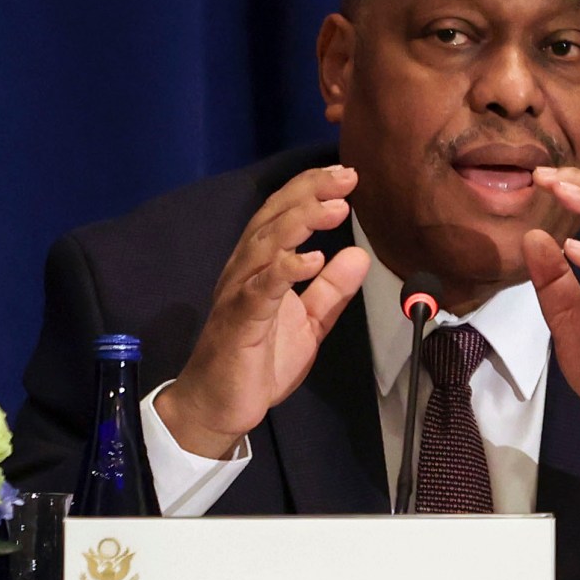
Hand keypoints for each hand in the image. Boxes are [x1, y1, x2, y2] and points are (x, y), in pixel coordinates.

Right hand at [157, 165, 371, 458]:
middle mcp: (244, 271)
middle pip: (274, 219)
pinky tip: (312, 259)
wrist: (220, 405)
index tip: (346, 174)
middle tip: (346, 176)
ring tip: (334, 207)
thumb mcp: (308, 322)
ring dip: (300, 222)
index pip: (283, 216)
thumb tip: (359, 255)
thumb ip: (331, 290)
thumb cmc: (259, 361)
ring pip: (266, 245)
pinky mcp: (239, 322)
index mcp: (260, 267)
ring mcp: (239, 294)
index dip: (311, 191)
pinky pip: (261, 290)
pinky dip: (285, 270)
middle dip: (309, 193)